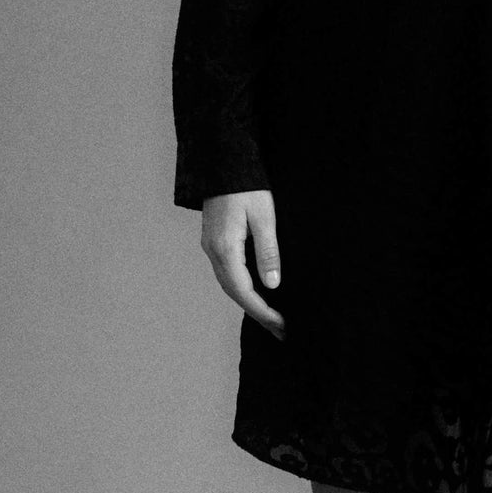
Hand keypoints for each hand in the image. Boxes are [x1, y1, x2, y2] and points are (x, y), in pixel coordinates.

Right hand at [201, 189, 284, 338]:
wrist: (222, 162)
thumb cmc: (246, 186)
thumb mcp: (264, 217)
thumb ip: (267, 252)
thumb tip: (272, 285)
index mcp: (224, 248)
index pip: (244, 291)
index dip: (262, 311)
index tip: (280, 326)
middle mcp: (213, 251)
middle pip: (234, 293)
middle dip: (257, 314)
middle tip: (280, 331)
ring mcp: (211, 246)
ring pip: (229, 284)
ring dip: (249, 303)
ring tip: (271, 318)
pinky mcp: (214, 240)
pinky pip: (227, 273)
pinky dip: (241, 288)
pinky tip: (256, 292)